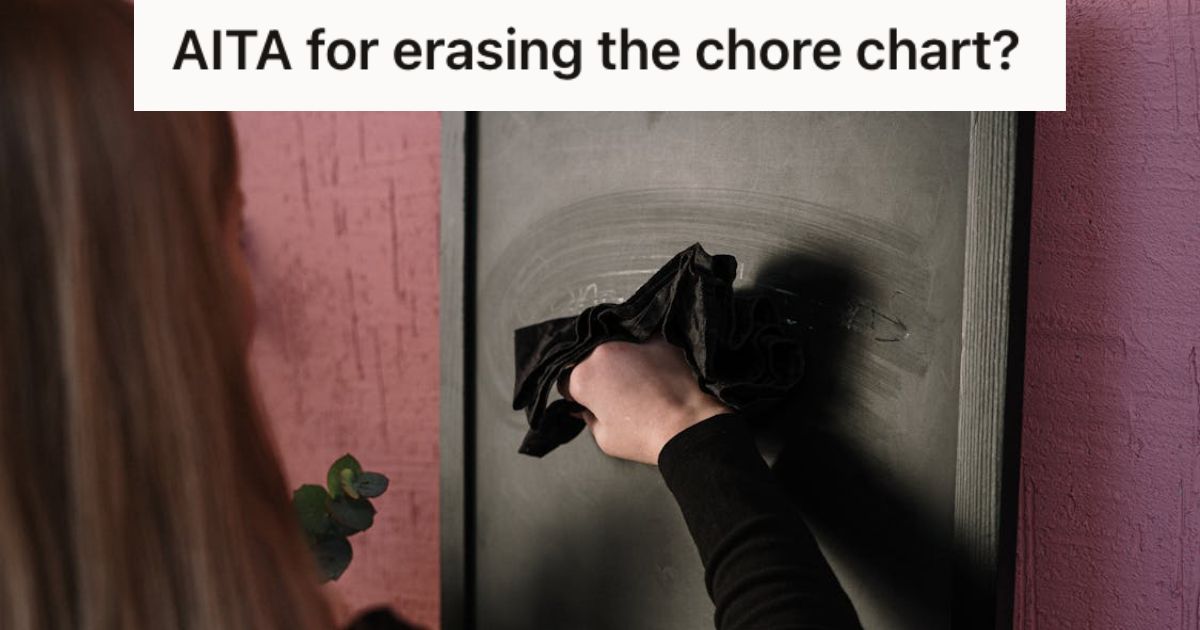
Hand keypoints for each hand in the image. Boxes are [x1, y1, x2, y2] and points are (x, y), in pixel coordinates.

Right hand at [565, 336, 731, 464]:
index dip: (577, 394)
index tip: (590, 402)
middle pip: (590, 359)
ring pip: (616, 346)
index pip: (566, 380)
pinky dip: (644, 352)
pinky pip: (643, 341)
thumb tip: (585, 409)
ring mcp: (631, 340)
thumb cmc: (646, 436)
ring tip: (638, 382)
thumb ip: (588, 418)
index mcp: (583, 376)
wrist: (689, 425)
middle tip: (616, 394)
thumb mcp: (605, 438)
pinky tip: (654, 370)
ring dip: (620, 360)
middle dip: (598, 374)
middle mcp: (602, 351)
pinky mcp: (657, 338)